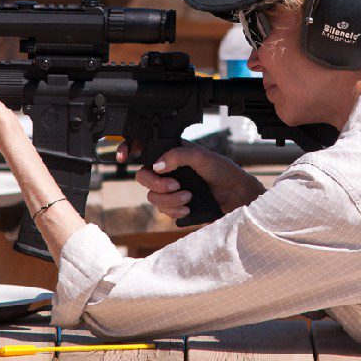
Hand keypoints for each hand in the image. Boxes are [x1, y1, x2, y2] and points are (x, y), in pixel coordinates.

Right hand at [119, 140, 265, 219]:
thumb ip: (179, 156)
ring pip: (152, 197)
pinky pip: (163, 211)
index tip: (124, 157)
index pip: (144, 150)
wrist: (236, 195)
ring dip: (170, 200)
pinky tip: (189, 206)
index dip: (129, 149)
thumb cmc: (223, 171)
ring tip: (189, 197)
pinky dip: (175, 211)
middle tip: (175, 186)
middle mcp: (168, 170)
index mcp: (171, 154)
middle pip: (143, 178)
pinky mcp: (175, 205)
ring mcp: (170, 189)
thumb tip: (158, 165)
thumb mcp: (202, 157)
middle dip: (157, 185)